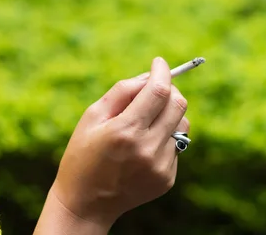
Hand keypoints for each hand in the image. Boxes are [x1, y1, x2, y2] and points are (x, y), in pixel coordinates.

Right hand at [51, 57, 189, 228]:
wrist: (86, 203)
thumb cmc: (83, 153)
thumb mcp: (93, 116)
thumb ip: (123, 91)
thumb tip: (150, 75)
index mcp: (125, 131)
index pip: (159, 91)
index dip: (162, 71)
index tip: (159, 63)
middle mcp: (147, 149)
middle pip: (178, 104)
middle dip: (169, 89)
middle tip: (154, 89)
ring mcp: (160, 166)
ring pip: (182, 124)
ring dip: (168, 114)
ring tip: (145, 123)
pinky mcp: (167, 178)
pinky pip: (176, 145)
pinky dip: (164, 137)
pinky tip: (142, 149)